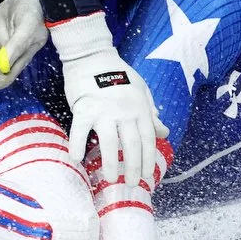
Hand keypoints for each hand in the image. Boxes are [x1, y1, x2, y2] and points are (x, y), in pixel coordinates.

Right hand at [48, 12, 162, 183]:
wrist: (92, 55)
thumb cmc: (118, 73)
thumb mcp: (141, 90)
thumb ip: (151, 113)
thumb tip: (164, 132)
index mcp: (140, 107)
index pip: (148, 138)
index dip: (148, 159)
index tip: (146, 176)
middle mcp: (124, 111)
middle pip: (132, 144)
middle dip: (133, 166)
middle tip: (132, 184)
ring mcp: (103, 110)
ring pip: (109, 141)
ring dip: (111, 162)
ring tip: (111, 179)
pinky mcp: (83, 107)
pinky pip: (79, 130)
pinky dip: (77, 144)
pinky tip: (76, 159)